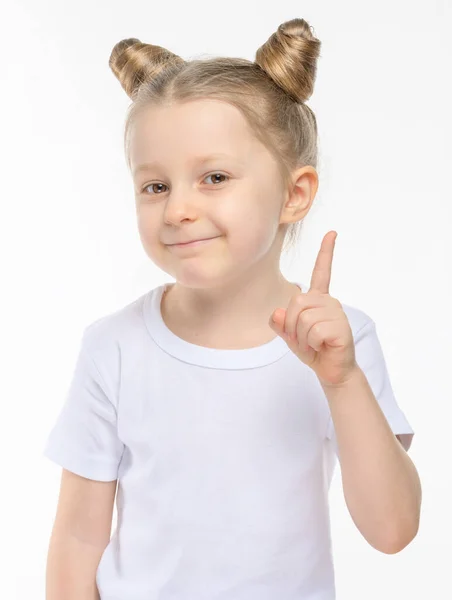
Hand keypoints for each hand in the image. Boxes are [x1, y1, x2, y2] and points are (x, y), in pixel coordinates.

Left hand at [269, 231, 357, 387]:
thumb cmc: (313, 350)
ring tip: (315, 343)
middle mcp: (329, 301)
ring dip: (302, 337)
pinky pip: (313, 331)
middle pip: (296, 302)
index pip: (321, 272)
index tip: (332, 233)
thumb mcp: (289, 336)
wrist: (331, 370)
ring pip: (303, 318)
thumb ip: (279, 323)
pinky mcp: (341, 327)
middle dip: (291, 325)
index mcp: (318, 299)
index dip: (326, 252)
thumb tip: (276, 312)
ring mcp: (336, 313)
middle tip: (303, 339)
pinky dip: (312, 343)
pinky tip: (323, 346)